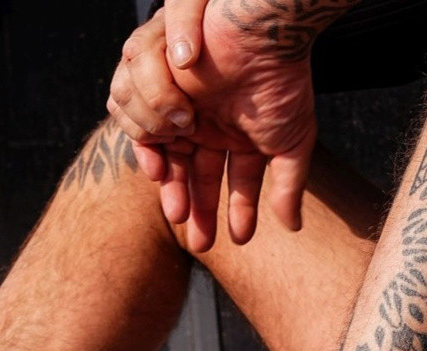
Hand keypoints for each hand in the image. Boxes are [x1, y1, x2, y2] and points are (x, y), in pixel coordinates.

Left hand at [108, 0, 317, 249]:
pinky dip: (145, 130)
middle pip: (189, 176)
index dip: (233, 213)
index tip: (239, 241)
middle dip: (192, 208)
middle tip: (200, 242)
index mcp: (236, 136)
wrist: (259, 31)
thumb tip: (293, 229)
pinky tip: (170, 131)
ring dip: (166, 169)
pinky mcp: (153, 86)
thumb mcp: (290, 142)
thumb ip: (288, 185)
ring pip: (161, 153)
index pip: (228, 183)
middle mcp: (205, 124)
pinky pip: (134, 119)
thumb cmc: (280, 82)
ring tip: (176, 162)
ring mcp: (179, 107)